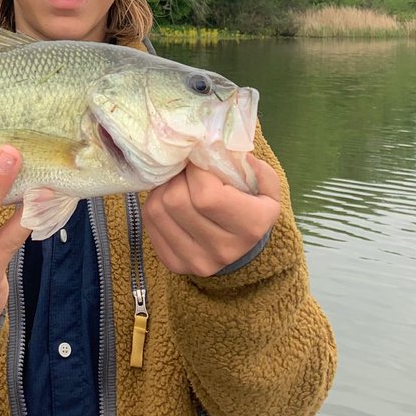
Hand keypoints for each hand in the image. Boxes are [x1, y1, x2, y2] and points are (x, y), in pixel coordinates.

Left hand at [142, 156, 280, 276]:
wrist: (241, 246)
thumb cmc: (252, 207)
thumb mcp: (266, 187)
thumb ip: (256, 169)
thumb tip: (227, 151)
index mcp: (250, 226)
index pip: (206, 194)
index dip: (195, 169)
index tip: (198, 161)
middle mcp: (223, 249)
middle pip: (177, 200)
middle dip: (177, 177)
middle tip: (185, 171)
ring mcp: (196, 260)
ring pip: (158, 209)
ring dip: (163, 188)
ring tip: (176, 183)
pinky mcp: (174, 264)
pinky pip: (149, 223)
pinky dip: (155, 203)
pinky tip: (168, 200)